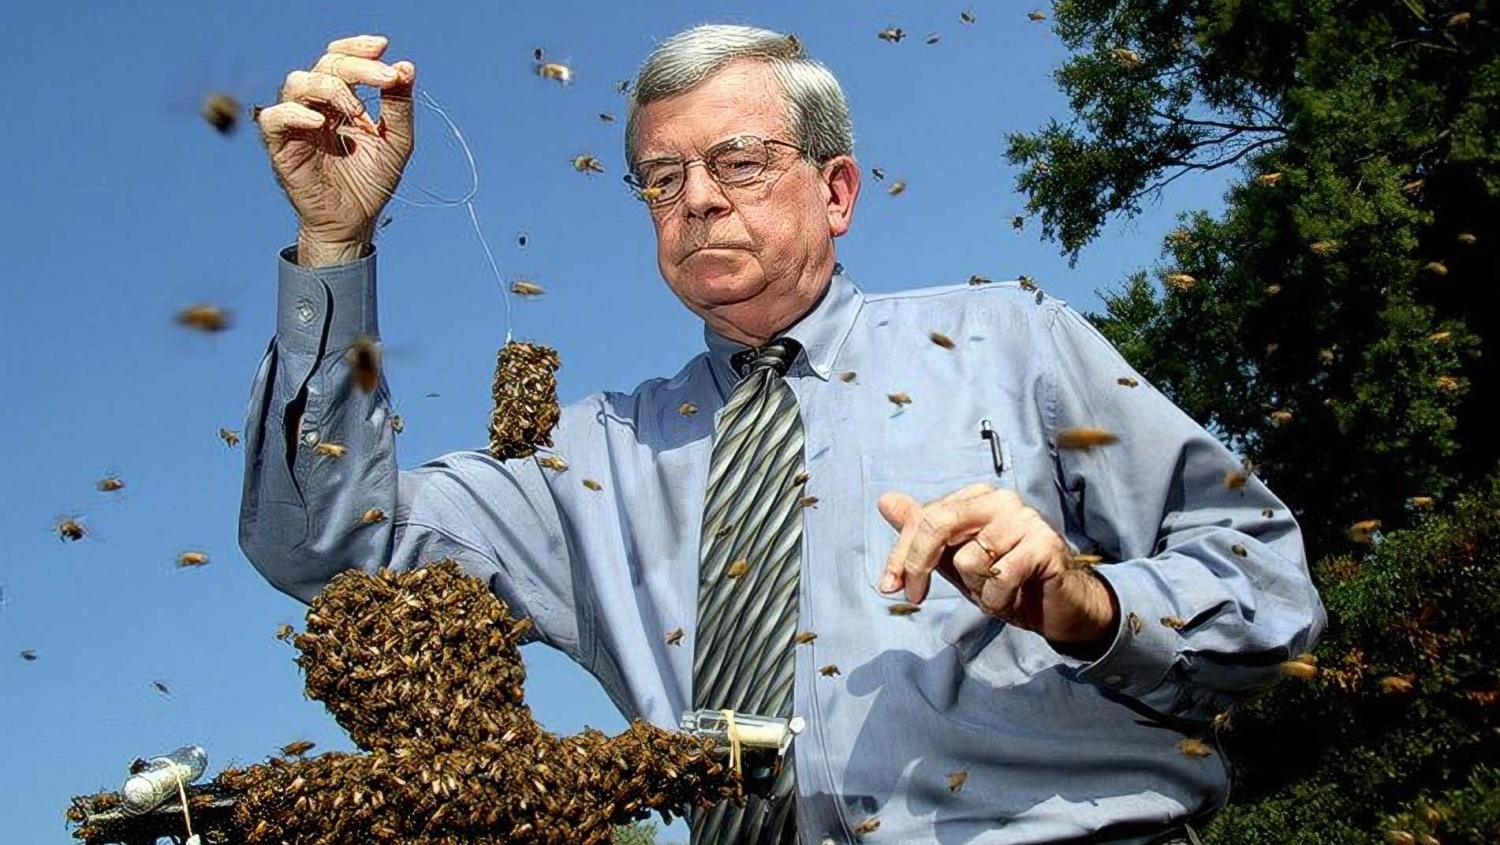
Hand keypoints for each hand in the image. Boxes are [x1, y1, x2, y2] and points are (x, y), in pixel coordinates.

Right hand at [256, 34, 415, 264]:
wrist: (355, 222)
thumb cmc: (372, 182)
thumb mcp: (397, 143)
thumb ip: (399, 107)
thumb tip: (406, 67)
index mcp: (341, 100)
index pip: (341, 59)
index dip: (357, 47)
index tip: (383, 46)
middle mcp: (316, 106)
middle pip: (325, 65)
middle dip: (357, 66)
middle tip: (386, 77)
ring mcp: (297, 125)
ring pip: (297, 83)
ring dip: (331, 88)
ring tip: (358, 111)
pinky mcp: (281, 147)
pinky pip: (274, 118)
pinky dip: (294, 114)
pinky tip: (321, 123)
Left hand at [876, 484, 1117, 653]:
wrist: (1057, 607)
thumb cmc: (1006, 581)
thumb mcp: (954, 560)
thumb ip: (922, 533)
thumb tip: (885, 500)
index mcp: (976, 498)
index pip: (924, 518)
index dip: (901, 555)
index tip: (888, 587)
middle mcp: (999, 500)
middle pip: (938, 524)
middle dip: (918, 565)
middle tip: (916, 598)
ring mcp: (1024, 519)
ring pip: (968, 559)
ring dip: (975, 590)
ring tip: (996, 592)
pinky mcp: (1044, 544)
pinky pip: (999, 577)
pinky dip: (997, 599)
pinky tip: (1012, 598)